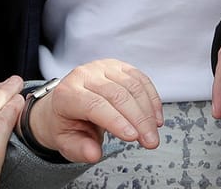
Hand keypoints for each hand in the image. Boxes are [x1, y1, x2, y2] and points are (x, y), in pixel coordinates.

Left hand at [27, 59, 162, 162]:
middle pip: (117, 95)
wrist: (65, 103)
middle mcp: (84, 75)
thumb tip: (93, 154)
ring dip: (148, 112)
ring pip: (132, 86)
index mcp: (67, 94)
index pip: (94, 105)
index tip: (133, 137)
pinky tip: (155, 117)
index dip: (116, 121)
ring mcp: (103, 67)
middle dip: (139, 120)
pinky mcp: (118, 66)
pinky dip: (152, 99)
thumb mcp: (65, 142)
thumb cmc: (66, 123)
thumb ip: (79, 149)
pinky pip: (141, 79)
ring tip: (153, 133)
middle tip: (150, 141)